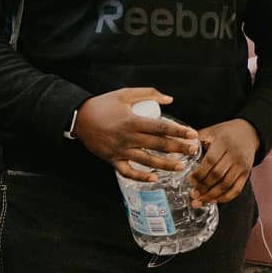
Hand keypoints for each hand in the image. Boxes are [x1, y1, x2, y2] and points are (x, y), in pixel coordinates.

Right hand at [73, 88, 198, 181]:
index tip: (193, 134)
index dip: (179, 131)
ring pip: (147, 161)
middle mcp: (128, 137)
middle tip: (194, 150)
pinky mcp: (112, 160)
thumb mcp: (125, 93)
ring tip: (182, 166)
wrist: (78, 118)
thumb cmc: (103, 104)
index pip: (161, 127)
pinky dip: (141, 177)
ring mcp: (120, 150)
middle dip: (178, 148)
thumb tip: (170, 99)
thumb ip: (148, 93)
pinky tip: (154, 179)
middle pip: (158, 145)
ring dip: (166, 165)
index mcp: (133, 121)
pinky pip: (128, 172)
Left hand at [190, 119, 259, 205]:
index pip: (210, 161)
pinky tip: (214, 200)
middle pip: (218, 175)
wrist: (248, 132)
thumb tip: (172, 155)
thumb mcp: (209, 132)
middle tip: (192, 195)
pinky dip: (225, 197)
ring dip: (212, 195)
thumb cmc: (223, 133)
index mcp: (223, 142)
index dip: (199, 173)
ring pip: (226, 184)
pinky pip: (236, 189)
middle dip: (203, 187)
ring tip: (199, 201)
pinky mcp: (246, 173)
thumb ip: (193, 143)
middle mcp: (235, 154)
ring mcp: (242, 165)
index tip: (189, 181)